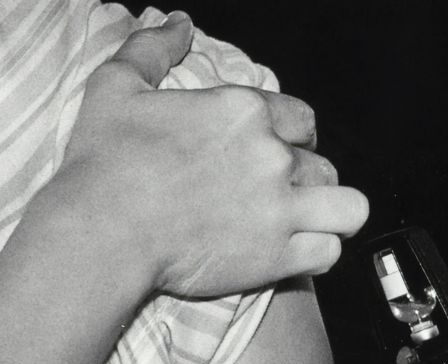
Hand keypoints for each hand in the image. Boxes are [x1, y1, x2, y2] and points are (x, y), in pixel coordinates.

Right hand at [36, 12, 368, 298]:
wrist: (102, 231)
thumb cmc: (104, 164)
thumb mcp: (117, 87)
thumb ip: (153, 49)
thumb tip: (179, 25)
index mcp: (241, 110)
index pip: (299, 117)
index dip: (292, 136)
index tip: (274, 151)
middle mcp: (270, 155)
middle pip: (320, 162)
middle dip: (305, 177)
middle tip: (280, 193)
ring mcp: (280, 206)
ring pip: (345, 205)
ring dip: (329, 213)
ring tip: (306, 223)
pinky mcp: (278, 254)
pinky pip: (331, 251)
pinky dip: (320, 253)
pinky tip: (299, 254)